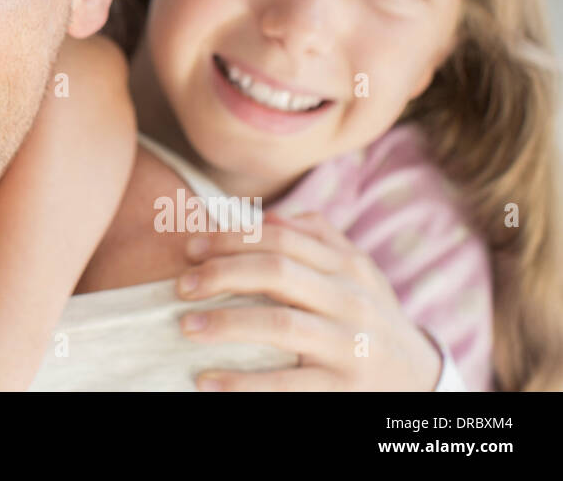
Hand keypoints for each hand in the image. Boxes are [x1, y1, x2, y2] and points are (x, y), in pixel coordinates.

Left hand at [175, 211, 441, 390]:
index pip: (282, 239)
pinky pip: (288, 385)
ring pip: (281, 325)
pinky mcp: (344, 389)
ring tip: (186, 327)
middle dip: (221, 274)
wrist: (423, 378)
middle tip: (181, 285)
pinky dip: (243, 383)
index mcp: (348, 266)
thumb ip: (315, 236)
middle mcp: (351, 301)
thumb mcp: (356, 271)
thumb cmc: (369, 314)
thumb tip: (264, 215)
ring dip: (225, 324)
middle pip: (277, 273)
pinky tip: (207, 380)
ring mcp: (350, 346)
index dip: (230, 239)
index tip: (190, 248)